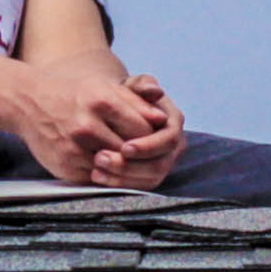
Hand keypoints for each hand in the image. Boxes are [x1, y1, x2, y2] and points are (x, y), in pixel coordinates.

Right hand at [3, 61, 177, 187]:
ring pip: (115, 168)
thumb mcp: (104, 87)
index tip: (151, 136)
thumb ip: (135, 101)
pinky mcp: (65, 166)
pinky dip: (104, 173)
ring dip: (123, 165)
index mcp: (101, 101)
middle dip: (139, 153)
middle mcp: (86, 125)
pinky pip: (97, 177)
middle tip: (140, 150)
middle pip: (131, 151)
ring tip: (122, 156)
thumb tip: (162, 120)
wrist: (29, 102)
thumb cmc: (74, 94)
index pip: (143, 129)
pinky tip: (103, 163)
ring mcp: (74, 148)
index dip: (152, 135)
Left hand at [104, 72, 185, 189]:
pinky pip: (139, 186)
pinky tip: (97, 177)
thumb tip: (154, 90)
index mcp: (173, 122)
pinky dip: (118, 184)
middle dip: (132, 166)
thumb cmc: (126, 95)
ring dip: (123, 178)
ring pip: (150, 179)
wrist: (118, 108)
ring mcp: (164, 162)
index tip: (124, 147)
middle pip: (160, 165)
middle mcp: (173, 145)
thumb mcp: (133, 86)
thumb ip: (143, 85)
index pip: (168, 140)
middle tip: (102, 160)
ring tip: (96, 170)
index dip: (148, 146)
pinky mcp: (149, 175)